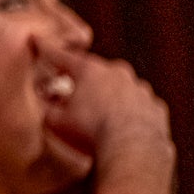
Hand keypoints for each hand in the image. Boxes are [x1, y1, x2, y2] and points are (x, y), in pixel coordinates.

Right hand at [41, 46, 175, 193]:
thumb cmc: (91, 133)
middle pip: (94, 72)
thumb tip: (41, 102)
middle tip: (72, 95)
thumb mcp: (54, 121)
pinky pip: (139, 107)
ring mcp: (140, 90)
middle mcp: (117, 73)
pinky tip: (122, 129)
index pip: (60, 55)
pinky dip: (130, 114)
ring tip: (100, 118)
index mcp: (89, 70)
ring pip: (119, 89)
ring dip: (109, 98)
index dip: (46, 48)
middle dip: (82, 81)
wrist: (135, 153)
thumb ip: (45, 107)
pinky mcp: (156, 109)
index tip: (36, 40)